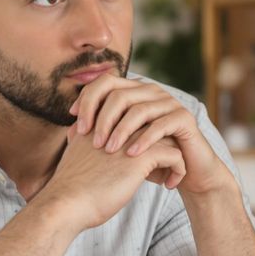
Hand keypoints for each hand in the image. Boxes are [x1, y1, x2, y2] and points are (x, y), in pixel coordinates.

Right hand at [39, 126, 185, 230]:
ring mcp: (130, 140)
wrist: (66, 204)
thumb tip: (78, 137)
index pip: (136, 119)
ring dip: (174, 155)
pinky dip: (178, 169)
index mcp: (102, 124)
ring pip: (168, 137)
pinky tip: (169, 185)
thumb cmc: (69, 189)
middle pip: (154, 124)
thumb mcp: (76, 157)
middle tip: (167, 164)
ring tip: (172, 174)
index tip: (150, 156)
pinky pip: (175, 155)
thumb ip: (81, 143)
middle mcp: (118, 127)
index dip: (147, 136)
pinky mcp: (141, 157)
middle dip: (164, 142)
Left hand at [70, 75, 231, 195]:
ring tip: (109, 151)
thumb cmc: (148, 158)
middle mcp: (151, 92)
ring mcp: (169, 103)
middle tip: (92, 142)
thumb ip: (99, 132)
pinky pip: (161, 125)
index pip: (105, 83)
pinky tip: (132, 154)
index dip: (87, 100)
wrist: (186, 172)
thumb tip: (68, 129)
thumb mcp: (121, 144)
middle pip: (119, 94)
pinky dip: (144, 140)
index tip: (76, 124)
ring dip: (121, 131)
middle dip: (102, 119)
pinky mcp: (185, 118)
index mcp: (134, 92)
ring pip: (138, 109)